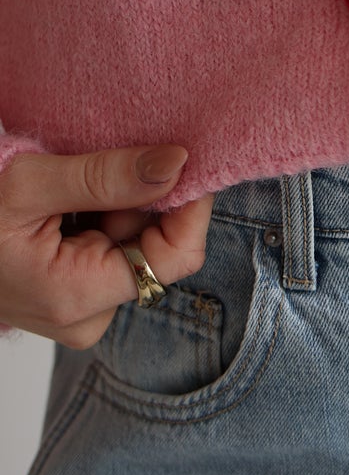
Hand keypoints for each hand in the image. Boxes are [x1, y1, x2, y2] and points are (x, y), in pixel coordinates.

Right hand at [0, 144, 215, 346]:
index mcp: (77, 298)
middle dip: (142, 201)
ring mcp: (79, 309)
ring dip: (117, 205)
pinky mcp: (72, 295)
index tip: (190, 158)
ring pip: (133, 243)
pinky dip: (101, 216)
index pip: (176, 258)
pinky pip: (110, 248)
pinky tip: (67, 202)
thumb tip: (177, 163)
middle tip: (104, 162)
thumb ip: (105, 176)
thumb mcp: (29, 184)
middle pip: (156, 248)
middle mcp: (86, 316)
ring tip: (71, 184)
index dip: (192, 206)